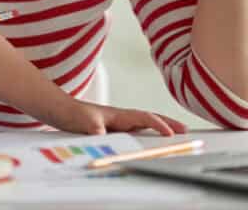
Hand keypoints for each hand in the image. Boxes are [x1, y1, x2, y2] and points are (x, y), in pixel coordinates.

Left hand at [53, 101, 188, 135]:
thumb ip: (96, 129)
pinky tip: (152, 137)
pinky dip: (149, 130)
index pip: (144, 118)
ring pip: (145, 122)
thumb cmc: (73, 114)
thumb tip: (104, 135)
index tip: (171, 135)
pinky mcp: (114, 126)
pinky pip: (137, 128)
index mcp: (119, 114)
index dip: (159, 125)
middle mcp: (122, 116)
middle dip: (168, 123)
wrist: (61, 111)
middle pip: (150, 118)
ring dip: (161, 126)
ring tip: (176, 132)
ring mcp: (119, 121)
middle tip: (186, 130)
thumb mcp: (84, 123)